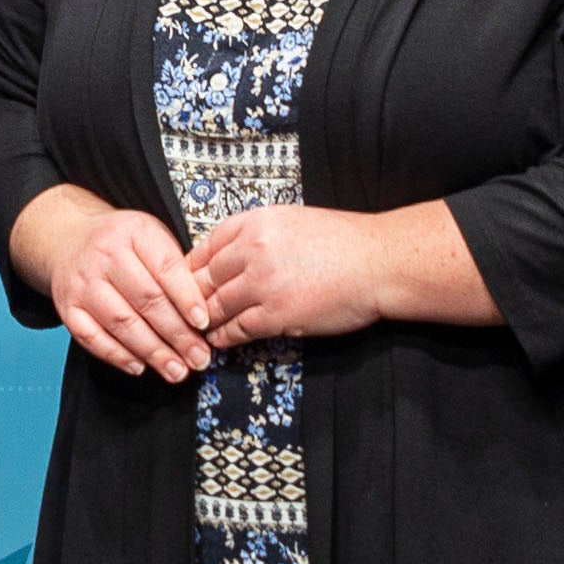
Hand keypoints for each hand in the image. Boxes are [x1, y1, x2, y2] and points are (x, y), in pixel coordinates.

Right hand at [8, 185, 214, 381]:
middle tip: (198, 357)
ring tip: (176, 369)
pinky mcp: (67, 307)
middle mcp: (104, 255)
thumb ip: (176, 268)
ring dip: (153, 351)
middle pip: (146, 300)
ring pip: (122, 323)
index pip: (166, 268)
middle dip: (177, 334)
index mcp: (134, 232)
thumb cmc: (121, 242)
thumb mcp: (152, 236)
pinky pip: (92, 337)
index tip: (204, 323)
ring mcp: (83, 283)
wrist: (69, 239)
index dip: (187, 299)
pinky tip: (140, 366)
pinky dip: (117, 355)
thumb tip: (203, 314)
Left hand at [190, 200, 502, 344]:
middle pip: (203, 278)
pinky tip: (220, 341)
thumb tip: (230, 257)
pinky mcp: (276, 314)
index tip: (184, 281)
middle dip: (192, 297)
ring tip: (197, 331)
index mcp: (255, 222)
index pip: (206, 246)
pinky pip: (236, 329)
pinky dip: (224, 337)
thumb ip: (258, 237)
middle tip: (184, 312)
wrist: (379, 262)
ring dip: (205, 321)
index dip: (191, 268)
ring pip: (215, 306)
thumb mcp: (292, 222)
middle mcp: (253, 249)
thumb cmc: (343, 242)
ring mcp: (262, 283)